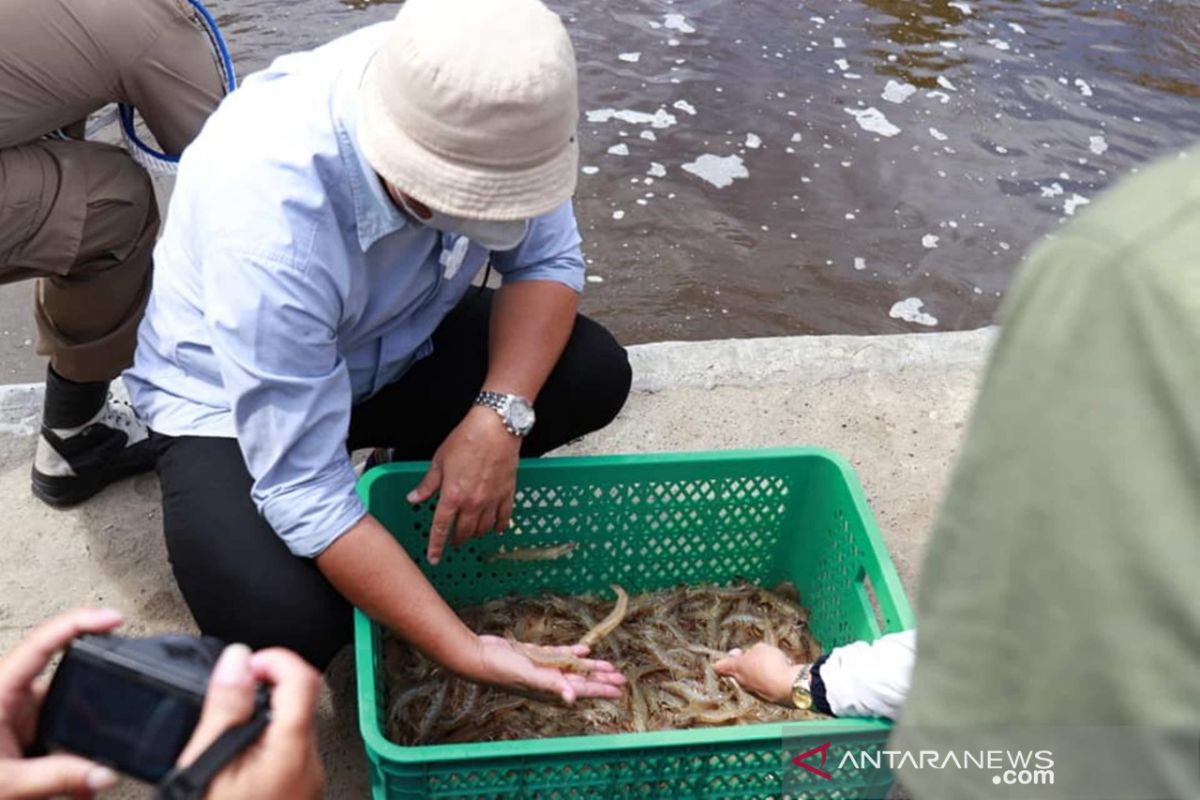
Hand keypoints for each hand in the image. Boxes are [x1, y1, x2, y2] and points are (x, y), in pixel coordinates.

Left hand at [0, 608, 123, 798]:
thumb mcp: (8, 784)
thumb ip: (59, 778)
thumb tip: (104, 772)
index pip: (43, 642)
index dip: (80, 622)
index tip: (113, 618)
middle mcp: (8, 695)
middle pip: (64, 674)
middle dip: (95, 692)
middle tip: (121, 689)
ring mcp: (16, 712)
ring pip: (64, 705)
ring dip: (82, 730)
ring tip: (92, 763)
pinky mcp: (21, 729)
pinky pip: (57, 726)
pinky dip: (72, 746)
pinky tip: (80, 773)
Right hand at [177, 645, 323, 799]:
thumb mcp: (206, 766)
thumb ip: (225, 710)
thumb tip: (236, 660)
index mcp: (292, 749)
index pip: (303, 677)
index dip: (273, 659)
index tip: (243, 666)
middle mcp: (309, 763)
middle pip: (300, 700)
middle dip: (264, 687)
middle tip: (228, 695)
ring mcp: (307, 780)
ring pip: (293, 727)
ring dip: (262, 717)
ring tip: (225, 730)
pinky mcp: (299, 792)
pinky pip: (289, 753)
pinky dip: (265, 743)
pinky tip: (236, 757)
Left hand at [408, 406, 521, 564]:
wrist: (496, 427)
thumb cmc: (467, 439)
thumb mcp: (439, 461)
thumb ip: (428, 484)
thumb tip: (413, 498)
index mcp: (452, 495)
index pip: (441, 528)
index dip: (436, 546)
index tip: (433, 558)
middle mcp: (473, 503)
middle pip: (464, 532)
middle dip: (456, 540)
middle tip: (453, 543)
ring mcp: (492, 500)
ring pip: (484, 529)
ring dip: (476, 534)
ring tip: (472, 534)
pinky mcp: (507, 494)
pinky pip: (504, 518)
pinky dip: (499, 526)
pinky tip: (496, 528)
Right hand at [468, 635, 625, 703]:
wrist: (480, 658)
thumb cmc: (503, 670)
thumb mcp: (530, 676)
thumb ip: (552, 685)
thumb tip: (572, 699)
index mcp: (551, 688)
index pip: (583, 690)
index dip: (602, 690)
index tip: (620, 691)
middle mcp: (550, 680)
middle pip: (582, 680)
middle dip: (602, 679)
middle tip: (622, 678)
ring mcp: (543, 669)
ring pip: (574, 668)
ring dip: (591, 667)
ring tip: (609, 665)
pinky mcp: (535, 656)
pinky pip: (559, 656)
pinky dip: (572, 653)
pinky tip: (584, 650)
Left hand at [713, 642, 803, 706]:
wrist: (790, 687)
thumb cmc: (771, 666)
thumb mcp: (760, 648)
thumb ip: (752, 651)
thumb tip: (749, 654)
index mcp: (736, 669)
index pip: (720, 667)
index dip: (721, 661)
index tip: (722, 660)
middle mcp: (743, 684)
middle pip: (739, 674)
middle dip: (747, 665)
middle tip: (755, 655)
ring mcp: (756, 694)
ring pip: (755, 680)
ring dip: (762, 673)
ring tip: (775, 663)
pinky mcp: (770, 699)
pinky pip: (769, 686)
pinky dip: (774, 680)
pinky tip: (783, 673)